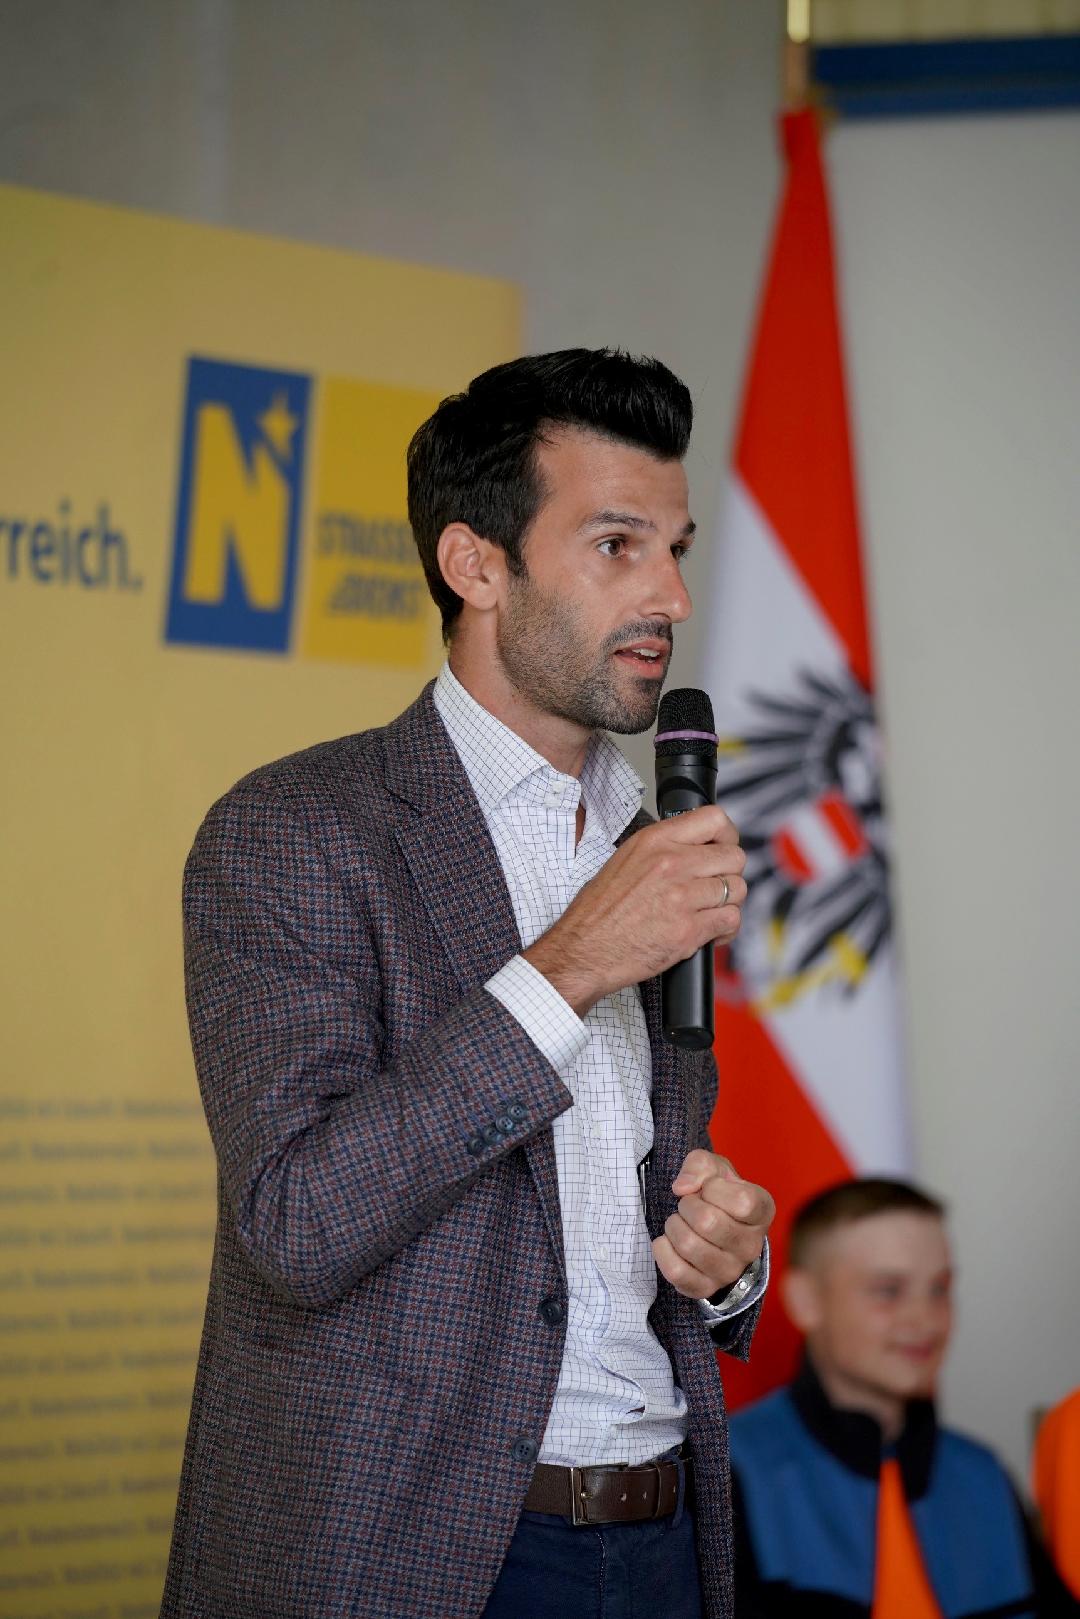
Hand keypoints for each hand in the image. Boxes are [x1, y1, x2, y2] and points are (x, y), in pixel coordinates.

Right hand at [523, 805, 745, 1014]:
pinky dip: (726, 929)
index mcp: (654, 841)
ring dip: (728, 902)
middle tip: (715, 886)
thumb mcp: (625, 860)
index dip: (727, 835)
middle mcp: (671, 863)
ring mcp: (681, 897)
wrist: (584, 950)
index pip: (715, 819)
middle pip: (734, 856)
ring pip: (737, 889)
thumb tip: (696, 848)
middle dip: (729, 873)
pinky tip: (711, 932)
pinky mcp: (688, 930)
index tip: (723, 847)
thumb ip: (663, 849)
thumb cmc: (599, 911)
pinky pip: (731, 920)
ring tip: (711, 911)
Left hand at [652, 1150, 773, 1300]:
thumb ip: (700, 1165)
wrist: (712, 1224)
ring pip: (688, 1245)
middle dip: (687, 1205)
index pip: (742, 1202)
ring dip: (673, 1225)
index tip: (709, 1188)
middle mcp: (752, 1246)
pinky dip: (662, 1250)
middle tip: (689, 1205)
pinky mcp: (706, 1288)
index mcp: (762, 1212)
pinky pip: (675, 1271)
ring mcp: (730, 1271)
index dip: (714, 1188)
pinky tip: (668, 1241)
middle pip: (707, 1222)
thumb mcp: (714, 1168)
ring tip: (681, 1222)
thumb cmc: (717, 1193)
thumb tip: (682, 1188)